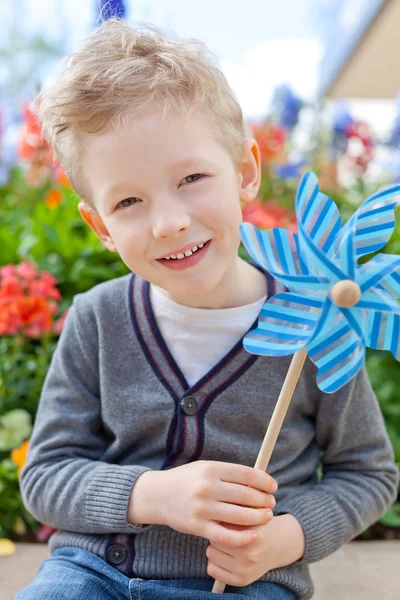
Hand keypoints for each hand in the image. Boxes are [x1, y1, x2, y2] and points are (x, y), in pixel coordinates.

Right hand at [128, 461, 276, 547]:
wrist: (157, 495)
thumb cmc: (186, 480)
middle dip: (263, 500)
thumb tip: (256, 480)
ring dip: (258, 517)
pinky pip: (225, 535)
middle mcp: (207, 487)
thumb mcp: (204, 468)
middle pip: (246, 495)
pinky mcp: (198, 526)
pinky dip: (243, 537)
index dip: (263, 481)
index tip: (273, 486)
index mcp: (211, 469)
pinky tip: (254, 535)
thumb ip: (228, 474)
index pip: (245, 474)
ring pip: (239, 516)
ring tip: (267, 517)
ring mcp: (202, 508)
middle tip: (272, 503)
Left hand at [206, 514, 305, 587]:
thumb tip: (210, 505)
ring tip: (228, 544)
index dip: (220, 519)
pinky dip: (215, 563)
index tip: (225, 517)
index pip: (220, 525)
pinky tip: (226, 557)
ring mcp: (245, 570)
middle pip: (214, 539)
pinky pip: (211, 569)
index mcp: (254, 535)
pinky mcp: (240, 581)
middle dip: (218, 533)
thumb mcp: (251, 510)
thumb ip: (234, 506)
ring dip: (215, 548)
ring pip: (210, 554)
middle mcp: (251, 555)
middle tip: (227, 531)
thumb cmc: (258, 523)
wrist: (277, 545)